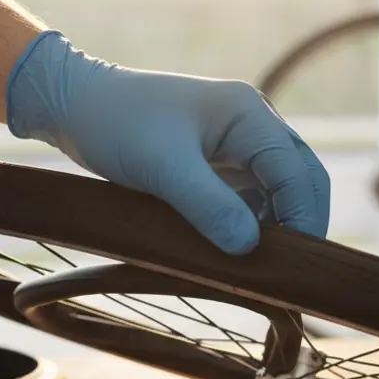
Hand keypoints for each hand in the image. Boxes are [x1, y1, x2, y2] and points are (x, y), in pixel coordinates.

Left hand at [5, 31, 330, 254]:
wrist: (75, 106)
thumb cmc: (117, 125)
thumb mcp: (163, 169)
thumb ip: (208, 206)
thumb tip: (249, 247)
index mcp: (249, 114)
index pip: (297, 172)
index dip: (303, 218)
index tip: (291, 263)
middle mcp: (253, 124)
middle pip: (301, 178)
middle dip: (302, 223)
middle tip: (289, 273)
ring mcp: (239, 142)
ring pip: (280, 190)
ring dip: (279, 226)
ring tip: (266, 268)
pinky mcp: (220, 161)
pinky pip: (253, 195)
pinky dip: (255, 223)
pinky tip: (242, 251)